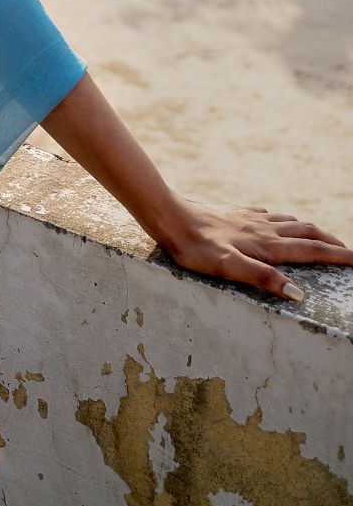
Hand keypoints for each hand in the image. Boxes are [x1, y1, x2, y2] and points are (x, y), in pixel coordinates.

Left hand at [153, 196, 352, 301]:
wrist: (170, 217)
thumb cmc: (195, 248)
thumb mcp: (227, 268)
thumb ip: (263, 278)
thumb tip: (298, 293)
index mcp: (265, 245)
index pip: (310, 250)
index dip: (336, 255)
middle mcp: (262, 229)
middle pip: (306, 232)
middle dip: (330, 240)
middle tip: (347, 250)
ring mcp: (248, 218)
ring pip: (289, 221)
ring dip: (310, 229)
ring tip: (320, 236)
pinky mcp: (234, 213)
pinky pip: (267, 214)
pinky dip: (282, 219)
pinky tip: (276, 220)